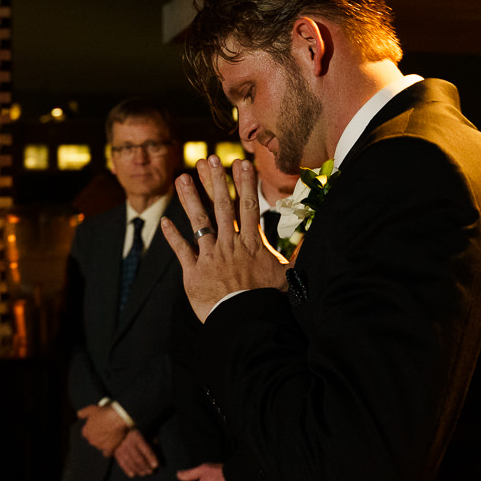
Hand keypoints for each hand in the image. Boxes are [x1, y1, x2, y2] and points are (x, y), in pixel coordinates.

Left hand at [76, 403, 127, 456]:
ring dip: (104, 442)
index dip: (93, 428)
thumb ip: (83, 413)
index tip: (99, 424)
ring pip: (100, 446)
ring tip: (112, 434)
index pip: (87, 433)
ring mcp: (100, 446)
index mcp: (86, 432)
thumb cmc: (104, 413)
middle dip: (98, 436)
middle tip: (106, 428)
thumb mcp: (91, 409)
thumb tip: (79, 414)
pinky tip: (112, 446)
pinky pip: (107, 453)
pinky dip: (109, 450)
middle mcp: (91, 440)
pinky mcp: (109, 449)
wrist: (118, 418)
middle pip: (94, 439)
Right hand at [114, 428, 159, 476]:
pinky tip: (133, 475)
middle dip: (145, 466)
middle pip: (137, 457)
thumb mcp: (151, 437)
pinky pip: (121, 462)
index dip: (151, 458)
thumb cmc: (144, 433)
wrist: (128, 428)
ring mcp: (121, 446)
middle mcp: (128, 441)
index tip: (156, 465)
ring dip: (137, 469)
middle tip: (151, 472)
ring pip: (129, 461)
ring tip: (144, 473)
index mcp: (138, 435)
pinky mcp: (116, 451)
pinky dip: (127, 469)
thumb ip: (157, 449)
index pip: (146, 448)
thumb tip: (163, 464)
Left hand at [162, 156, 286, 321]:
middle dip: (216, 181)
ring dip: (190, 198)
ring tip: (181, 177)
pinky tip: (165, 220)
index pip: (248, 207)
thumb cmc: (268, 300)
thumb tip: (315, 244)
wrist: (246, 320)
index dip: (244, 183)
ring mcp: (210, 257)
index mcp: (251, 244)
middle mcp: (229, 245)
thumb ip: (296, 258)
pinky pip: (181, 251)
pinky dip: (173, 236)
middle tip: (210, 160)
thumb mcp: (287, 277)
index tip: (241, 163)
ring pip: (199, 222)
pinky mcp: (193, 273)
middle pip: (222, 207)